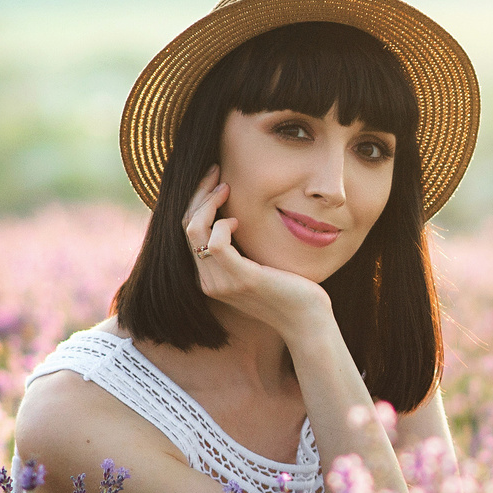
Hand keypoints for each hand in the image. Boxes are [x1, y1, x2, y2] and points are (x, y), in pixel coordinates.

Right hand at [182, 167, 332, 336]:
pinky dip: (222, 224)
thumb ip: (240, 246)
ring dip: (207, 202)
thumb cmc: (289, 289)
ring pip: (194, 230)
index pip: (188, 232)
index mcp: (209, 276)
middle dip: (198, 194)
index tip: (214, 179)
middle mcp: (208, 281)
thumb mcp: (257, 263)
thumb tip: (233, 213)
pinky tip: (238, 220)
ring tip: (226, 188)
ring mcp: (221, 282)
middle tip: (215, 171)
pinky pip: (216, 243)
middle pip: (186, 227)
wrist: (307, 320)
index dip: (196, 202)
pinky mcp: (240, 278)